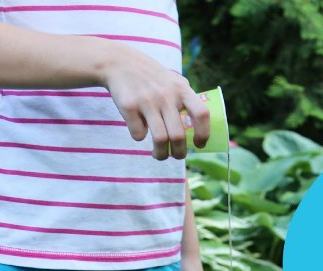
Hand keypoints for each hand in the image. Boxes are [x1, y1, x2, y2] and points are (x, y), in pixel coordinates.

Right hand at [103, 45, 209, 159]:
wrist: (118, 63)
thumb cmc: (152, 78)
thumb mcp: (173, 81)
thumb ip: (186, 99)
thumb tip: (198, 128)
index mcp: (181, 89)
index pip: (201, 113)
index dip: (203, 133)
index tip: (199, 145)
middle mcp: (166, 95)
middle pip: (178, 135)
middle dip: (179, 153)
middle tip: (177, 156)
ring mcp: (147, 101)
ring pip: (160, 139)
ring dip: (161, 154)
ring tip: (159, 155)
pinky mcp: (129, 106)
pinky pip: (138, 134)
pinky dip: (139, 137)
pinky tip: (139, 130)